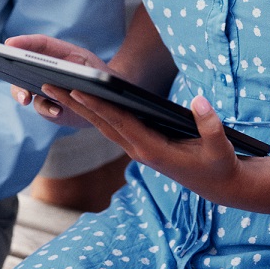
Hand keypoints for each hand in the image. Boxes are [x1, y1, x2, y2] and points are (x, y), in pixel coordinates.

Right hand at [4, 34, 112, 127]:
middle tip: (9, 72)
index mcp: (59, 53)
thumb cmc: (100, 76)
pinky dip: (47, 109)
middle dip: (14, 69)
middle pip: (23, 66)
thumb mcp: (93, 67)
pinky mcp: (48, 105)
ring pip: (24, 88)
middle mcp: (47, 69)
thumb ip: (78, 70)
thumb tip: (58, 77)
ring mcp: (44, 87)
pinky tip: (57, 110)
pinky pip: (41, 107)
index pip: (39, 44)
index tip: (8, 44)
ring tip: (26, 99)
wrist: (109, 99)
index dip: (23, 42)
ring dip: (21, 93)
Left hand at [55, 89, 246, 205]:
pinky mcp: (141, 146)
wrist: (220, 185)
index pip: (121, 123)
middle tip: (48, 83)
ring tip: (55, 88)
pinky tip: (83, 100)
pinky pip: (112, 128)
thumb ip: (210, 125)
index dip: (99, 105)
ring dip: (79, 107)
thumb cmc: (220, 164)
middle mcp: (139, 151)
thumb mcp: (221, 146)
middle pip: (101, 123)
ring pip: (103, 126)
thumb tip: (198, 101)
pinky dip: (95, 113)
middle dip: (75, 103)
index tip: (78, 89)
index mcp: (154, 151)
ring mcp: (138, 150)